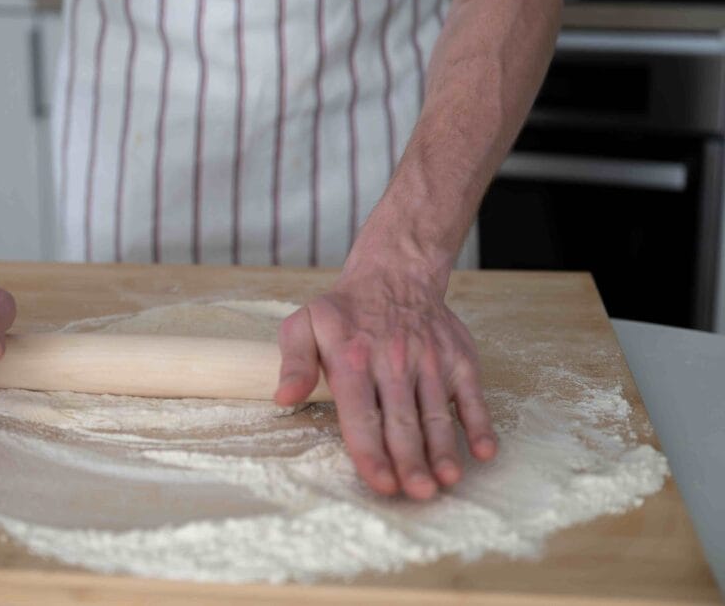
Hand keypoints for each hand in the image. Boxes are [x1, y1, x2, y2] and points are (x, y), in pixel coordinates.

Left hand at [274, 268, 495, 499]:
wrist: (395, 274)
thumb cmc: (344, 312)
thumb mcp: (304, 324)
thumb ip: (294, 363)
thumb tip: (283, 398)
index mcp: (353, 360)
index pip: (361, 414)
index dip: (371, 451)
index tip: (381, 482)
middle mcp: (393, 362)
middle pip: (402, 421)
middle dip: (411, 460)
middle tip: (418, 493)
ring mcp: (430, 362)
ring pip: (436, 413)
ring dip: (443, 449)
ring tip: (447, 479)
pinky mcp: (458, 360)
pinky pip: (471, 396)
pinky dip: (479, 423)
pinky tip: (483, 451)